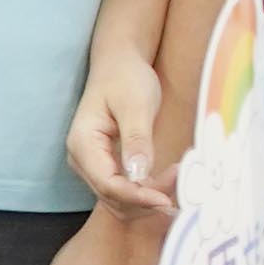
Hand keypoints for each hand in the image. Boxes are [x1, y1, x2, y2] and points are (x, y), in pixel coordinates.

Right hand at [66, 37, 170, 215]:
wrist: (120, 64)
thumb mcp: (135, 105)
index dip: (137, 197)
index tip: (167, 200)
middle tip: (181, 189)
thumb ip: (136, 140)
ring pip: (118, 199)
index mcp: (83, 144)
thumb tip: (138, 176)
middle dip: (145, 200)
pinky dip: (145, 193)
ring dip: (147, 200)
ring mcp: (94, 164)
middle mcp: (83, 160)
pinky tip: (168, 187)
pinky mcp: (107, 165)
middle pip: (112, 196)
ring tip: (178, 188)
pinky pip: (124, 190)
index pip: (108, 184)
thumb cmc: (126, 78)